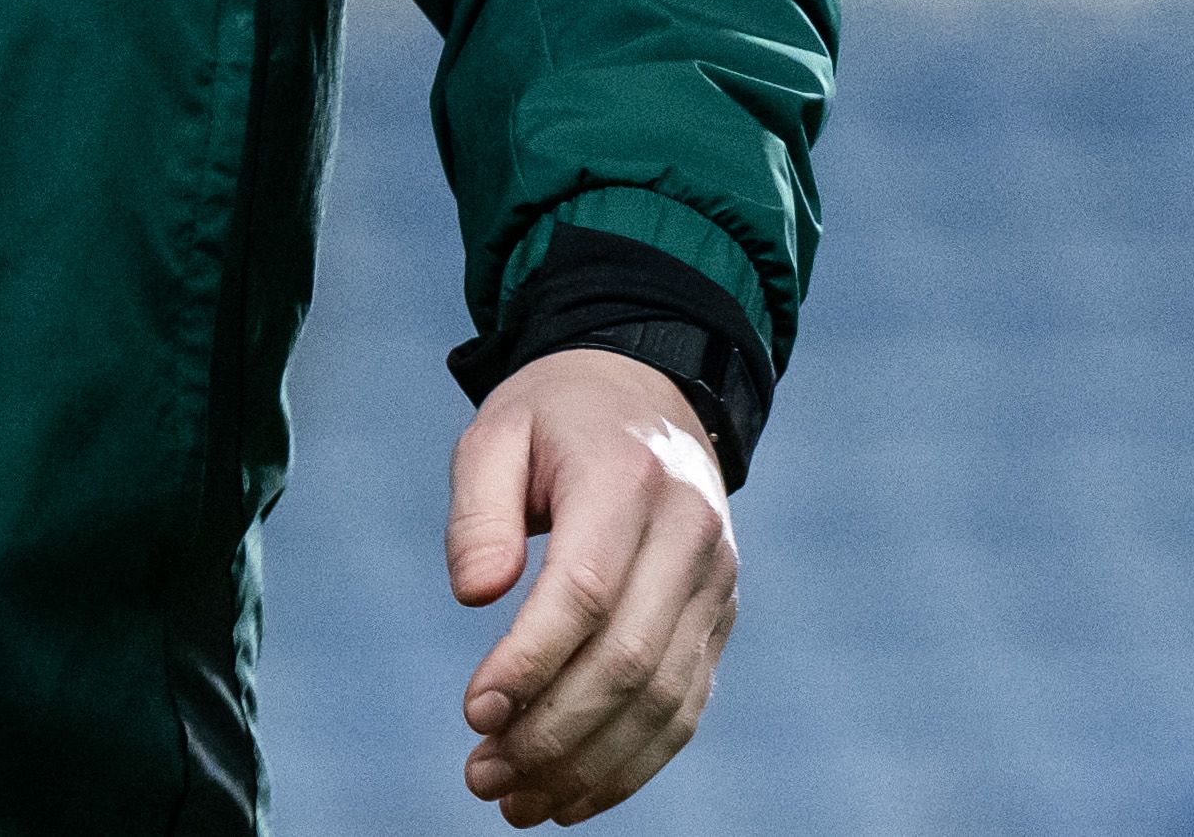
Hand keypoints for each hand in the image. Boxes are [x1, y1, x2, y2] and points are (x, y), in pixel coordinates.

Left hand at [442, 349, 737, 824]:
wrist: (649, 396)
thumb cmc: (556, 420)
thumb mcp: (497, 431)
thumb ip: (478, 510)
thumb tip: (476, 595)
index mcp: (630, 478)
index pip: (588, 591)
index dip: (532, 662)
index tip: (474, 713)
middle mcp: (690, 533)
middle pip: (629, 659)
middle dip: (553, 732)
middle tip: (480, 775)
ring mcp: (715, 581)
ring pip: (663, 699)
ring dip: (588, 765)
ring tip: (514, 800)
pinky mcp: (719, 620)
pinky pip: (685, 708)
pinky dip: (632, 764)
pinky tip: (571, 796)